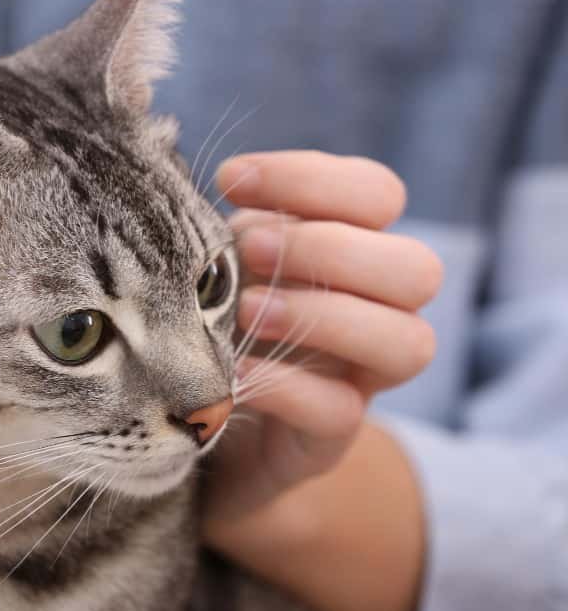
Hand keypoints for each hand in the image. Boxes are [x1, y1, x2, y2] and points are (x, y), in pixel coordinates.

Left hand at [202, 152, 440, 610]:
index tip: (229, 179)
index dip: (313, 178)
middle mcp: (374, 314)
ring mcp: (357, 382)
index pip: (378, 195)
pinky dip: (286, 384)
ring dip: (325, 315)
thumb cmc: (207, 321)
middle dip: (330, 249)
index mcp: (352, 254)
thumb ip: (228, 223)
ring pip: (410, 343)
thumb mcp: (217, 261)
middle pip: (418, 269)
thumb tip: (203, 168)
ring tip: (247, 311)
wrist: (193, 426)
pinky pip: (340, 412)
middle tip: (250, 249)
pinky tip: (233, 370)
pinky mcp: (325, 442)